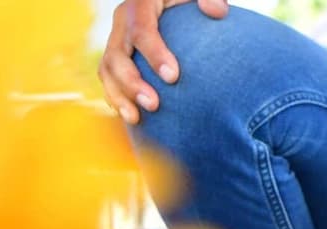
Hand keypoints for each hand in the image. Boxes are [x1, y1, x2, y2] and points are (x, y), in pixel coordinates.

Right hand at [97, 0, 229, 124]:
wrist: (169, 6)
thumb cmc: (188, 2)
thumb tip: (218, 12)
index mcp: (141, 5)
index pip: (142, 30)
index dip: (154, 54)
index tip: (173, 77)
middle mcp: (123, 22)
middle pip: (118, 54)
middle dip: (132, 82)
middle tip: (154, 105)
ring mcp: (117, 40)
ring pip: (108, 70)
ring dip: (120, 96)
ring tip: (136, 118)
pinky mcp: (116, 57)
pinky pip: (109, 79)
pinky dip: (117, 99)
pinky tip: (133, 118)